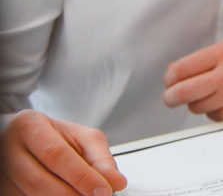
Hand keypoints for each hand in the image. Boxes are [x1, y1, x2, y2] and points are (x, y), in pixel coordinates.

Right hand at [0, 110, 126, 195]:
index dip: (82, 176)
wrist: (18, 140)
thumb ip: (100, 157)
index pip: (57, 155)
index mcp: (30, 126)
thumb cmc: (52, 136)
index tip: (105, 191)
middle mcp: (10, 150)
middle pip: (40, 181)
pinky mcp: (2, 191)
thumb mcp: (80, 136)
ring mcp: (2, 174)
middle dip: (72, 194)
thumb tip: (117, 182)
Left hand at [163, 38, 222, 120]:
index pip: (181, 68)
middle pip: (180, 92)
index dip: (170, 79)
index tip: (169, 82)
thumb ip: (211, 59)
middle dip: (171, 97)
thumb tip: (177, 71)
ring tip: (214, 94)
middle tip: (171, 97)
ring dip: (198, 103)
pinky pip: (214, 117)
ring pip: (196, 106)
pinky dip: (216, 112)